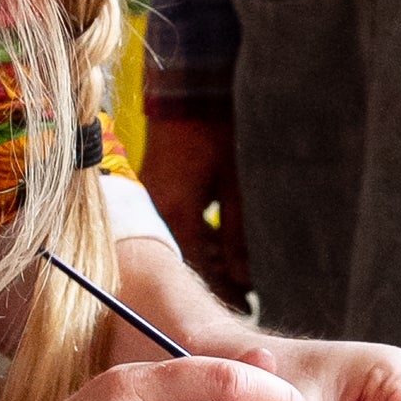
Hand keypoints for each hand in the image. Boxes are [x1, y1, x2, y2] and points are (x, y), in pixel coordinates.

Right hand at [142, 115, 248, 303]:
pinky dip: (197, 240)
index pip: (197, 270)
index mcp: (176, 215)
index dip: (221, 291)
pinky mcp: (158, 192)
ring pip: (181, 247)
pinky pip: (177, 228)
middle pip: (186, 263)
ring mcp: (154, 202)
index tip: (244, 307)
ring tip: (237, 276)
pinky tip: (219, 247)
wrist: (189, 92)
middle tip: (245, 299)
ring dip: (207, 262)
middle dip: (215, 281)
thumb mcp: (233, 184)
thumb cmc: (215, 133)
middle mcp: (158, 213)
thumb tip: (242, 277)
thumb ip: (235, 235)